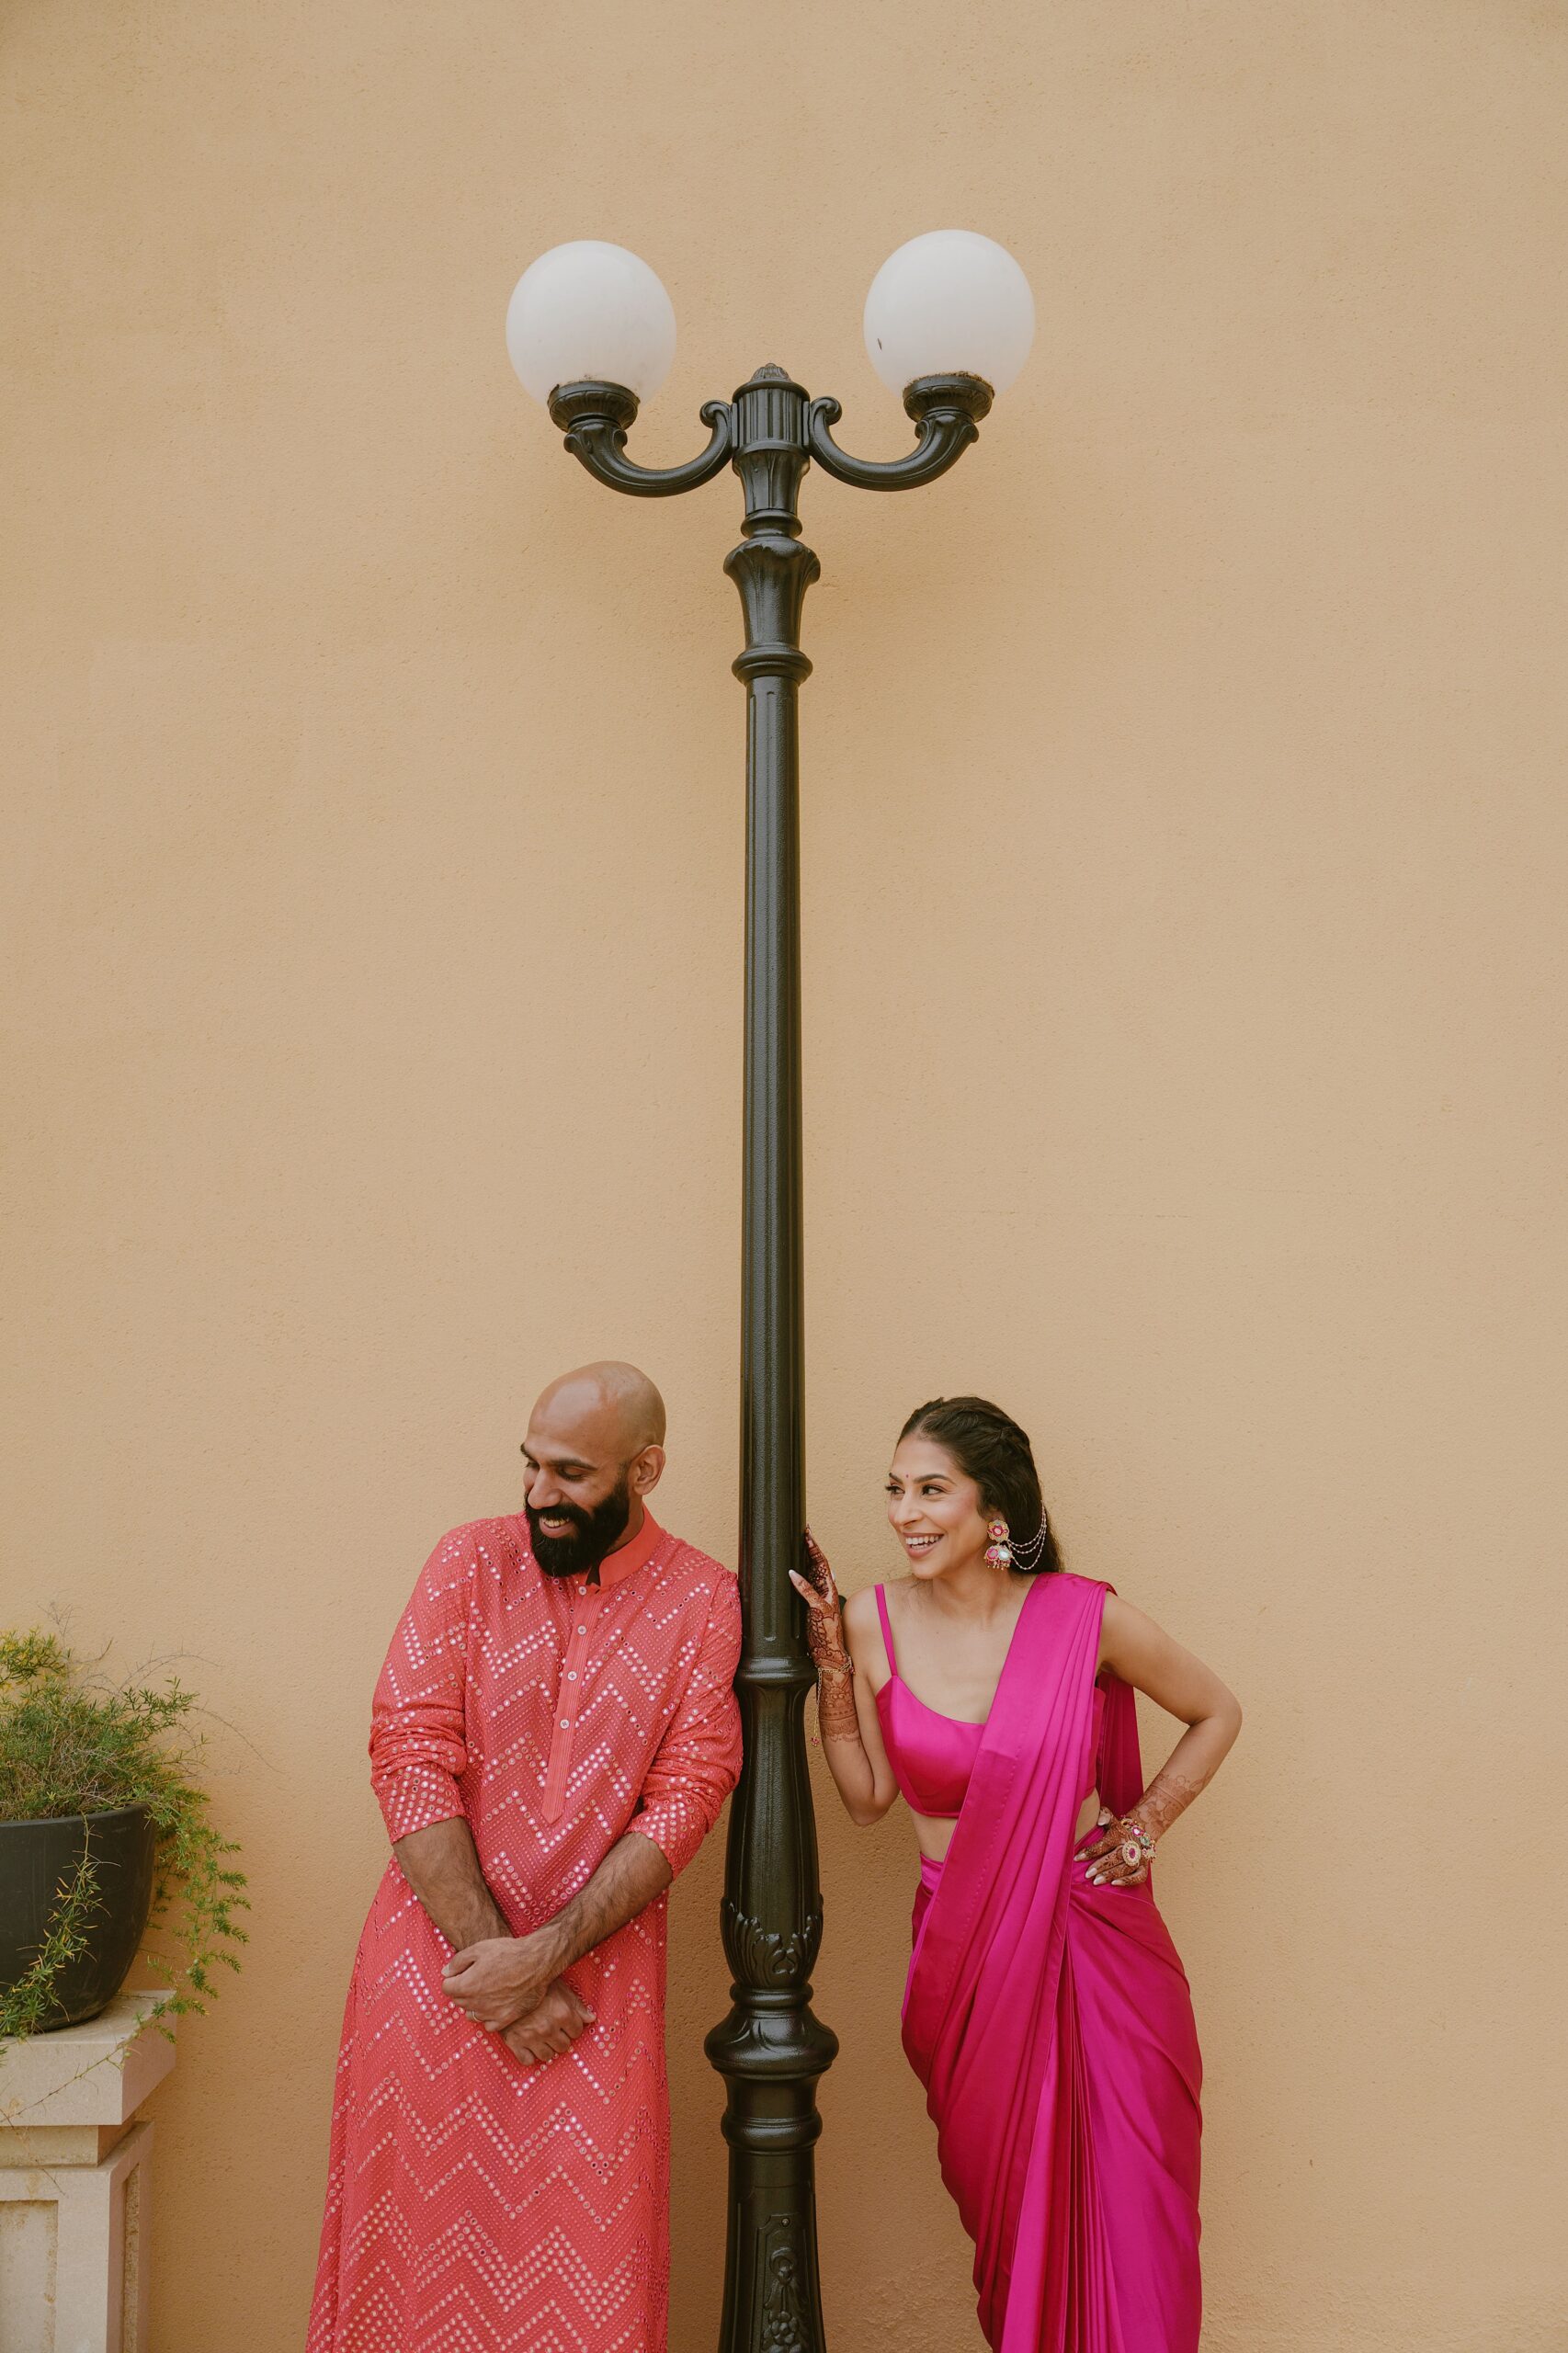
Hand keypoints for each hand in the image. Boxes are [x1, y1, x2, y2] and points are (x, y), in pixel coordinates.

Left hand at [443, 1926, 565, 2028]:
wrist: (536, 1961)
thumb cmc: (508, 1952)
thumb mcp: (479, 1948)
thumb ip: (458, 1961)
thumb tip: (445, 1972)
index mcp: (467, 1985)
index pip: (446, 1988)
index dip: (453, 1978)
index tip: (462, 1972)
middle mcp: (476, 2003)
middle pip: (458, 2001)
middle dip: (462, 1990)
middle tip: (476, 1978)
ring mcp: (491, 2013)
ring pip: (471, 2014)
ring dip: (474, 2004)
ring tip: (486, 1990)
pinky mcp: (506, 2019)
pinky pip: (488, 2025)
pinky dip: (488, 2017)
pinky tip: (495, 2004)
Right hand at [499, 1978, 595, 2068]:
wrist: (505, 1981)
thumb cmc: (536, 1984)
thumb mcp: (560, 1988)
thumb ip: (577, 2005)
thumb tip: (591, 2019)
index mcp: (562, 2013)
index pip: (577, 2031)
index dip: (572, 2026)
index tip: (565, 2022)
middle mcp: (548, 2028)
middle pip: (563, 2046)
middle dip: (561, 2038)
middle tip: (553, 2029)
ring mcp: (531, 2037)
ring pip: (547, 2056)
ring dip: (547, 2048)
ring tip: (542, 2037)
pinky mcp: (514, 2043)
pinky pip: (527, 2060)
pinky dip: (529, 2055)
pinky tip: (529, 2044)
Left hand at [788, 1530, 851, 1674]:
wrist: (831, 1653)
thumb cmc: (823, 1633)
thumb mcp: (819, 1609)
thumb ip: (819, 1593)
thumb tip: (826, 1574)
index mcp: (827, 1590)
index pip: (821, 1565)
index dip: (814, 1548)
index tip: (807, 1534)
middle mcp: (829, 1592)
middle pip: (822, 1563)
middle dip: (814, 1546)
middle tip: (806, 1530)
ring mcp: (826, 1600)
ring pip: (820, 1573)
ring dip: (812, 1556)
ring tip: (804, 1541)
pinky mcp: (821, 1611)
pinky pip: (810, 1594)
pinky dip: (801, 1584)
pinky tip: (792, 1574)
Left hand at [1081, 1807, 1154, 1888]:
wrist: (1140, 1833)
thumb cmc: (1118, 1829)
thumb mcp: (1111, 1819)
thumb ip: (1104, 1815)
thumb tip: (1100, 1821)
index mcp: (1120, 1834)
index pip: (1104, 1843)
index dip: (1091, 1851)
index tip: (1077, 1858)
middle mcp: (1130, 1845)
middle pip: (1115, 1857)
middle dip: (1100, 1866)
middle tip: (1087, 1874)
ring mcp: (1139, 1857)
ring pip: (1125, 1868)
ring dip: (1110, 1875)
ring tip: (1096, 1881)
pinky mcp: (1144, 1868)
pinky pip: (1138, 1877)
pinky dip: (1127, 1881)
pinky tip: (1114, 1884)